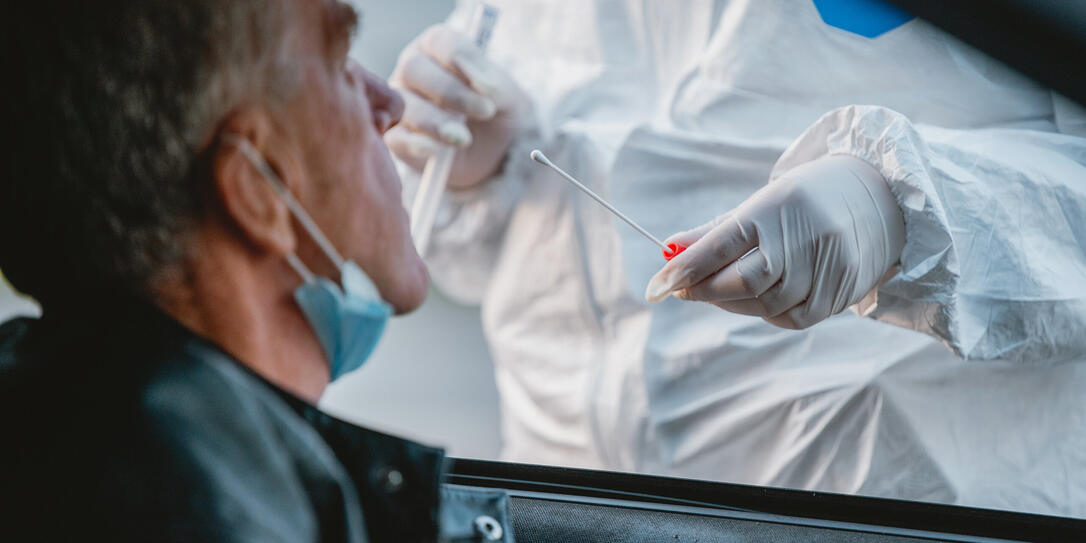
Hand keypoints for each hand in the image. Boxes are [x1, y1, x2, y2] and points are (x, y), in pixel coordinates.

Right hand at [386, 24, 525, 189]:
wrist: (494, 155)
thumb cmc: (497, 113)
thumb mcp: (509, 98)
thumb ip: (497, 86)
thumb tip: (484, 85)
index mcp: (438, 47)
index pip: (440, 41)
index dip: (462, 58)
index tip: (489, 85)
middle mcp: (413, 69)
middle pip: (414, 68)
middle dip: (450, 91)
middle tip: (484, 112)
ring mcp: (400, 103)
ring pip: (404, 103)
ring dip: (435, 121)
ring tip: (464, 138)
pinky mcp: (396, 137)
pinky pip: (395, 137)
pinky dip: (415, 144)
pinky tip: (436, 150)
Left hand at [645, 155, 905, 329]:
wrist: (879, 199)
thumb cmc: (803, 201)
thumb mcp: (758, 205)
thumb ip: (712, 233)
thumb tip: (667, 251)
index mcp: (776, 207)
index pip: (721, 244)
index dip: (685, 268)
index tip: (656, 286)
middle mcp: (804, 238)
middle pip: (742, 282)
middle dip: (704, 290)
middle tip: (680, 288)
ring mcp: (826, 269)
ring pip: (763, 304)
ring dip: (731, 302)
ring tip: (719, 288)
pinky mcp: (839, 295)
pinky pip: (789, 318)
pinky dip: (764, 312)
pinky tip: (757, 297)